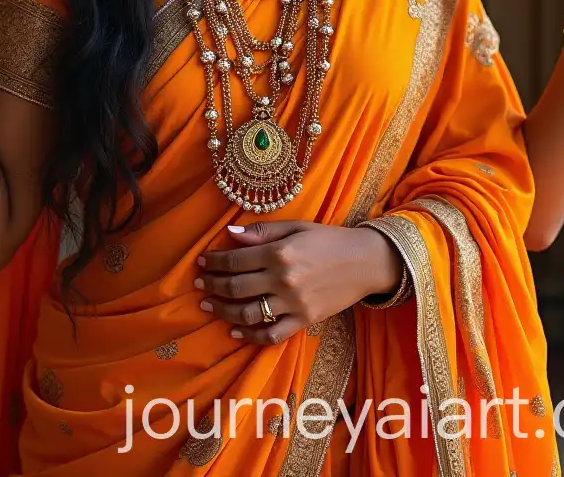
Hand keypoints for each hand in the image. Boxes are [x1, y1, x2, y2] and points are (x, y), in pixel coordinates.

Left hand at [195, 219, 401, 344]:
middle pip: (236, 287)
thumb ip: (263, 231)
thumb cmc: (329, 239)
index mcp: (279, 253)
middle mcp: (283, 280)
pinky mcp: (304, 321)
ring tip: (209, 306)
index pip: (235, 260)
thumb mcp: (296, 227)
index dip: (214, 262)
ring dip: (223, 311)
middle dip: (212, 286)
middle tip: (199, 285)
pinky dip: (251, 336)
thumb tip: (230, 234)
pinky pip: (272, 334)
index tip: (201, 261)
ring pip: (247, 313)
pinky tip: (235, 332)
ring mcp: (293, 303)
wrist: (364, 262)